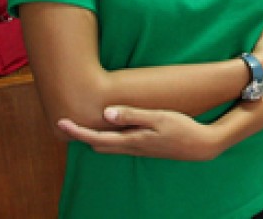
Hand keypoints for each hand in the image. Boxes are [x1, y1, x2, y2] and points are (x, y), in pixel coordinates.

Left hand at [57, 106, 220, 160]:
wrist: (201, 146)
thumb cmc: (182, 128)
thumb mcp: (159, 118)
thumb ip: (133, 115)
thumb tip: (106, 113)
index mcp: (132, 140)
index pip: (96, 138)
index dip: (77, 131)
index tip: (61, 122)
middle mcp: (132, 147)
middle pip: (98, 145)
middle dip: (82, 134)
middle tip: (68, 120)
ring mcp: (139, 148)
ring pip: (108, 145)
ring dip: (94, 136)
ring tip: (85, 121)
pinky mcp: (146, 146)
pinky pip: (120, 144)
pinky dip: (109, 136)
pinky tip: (112, 126)